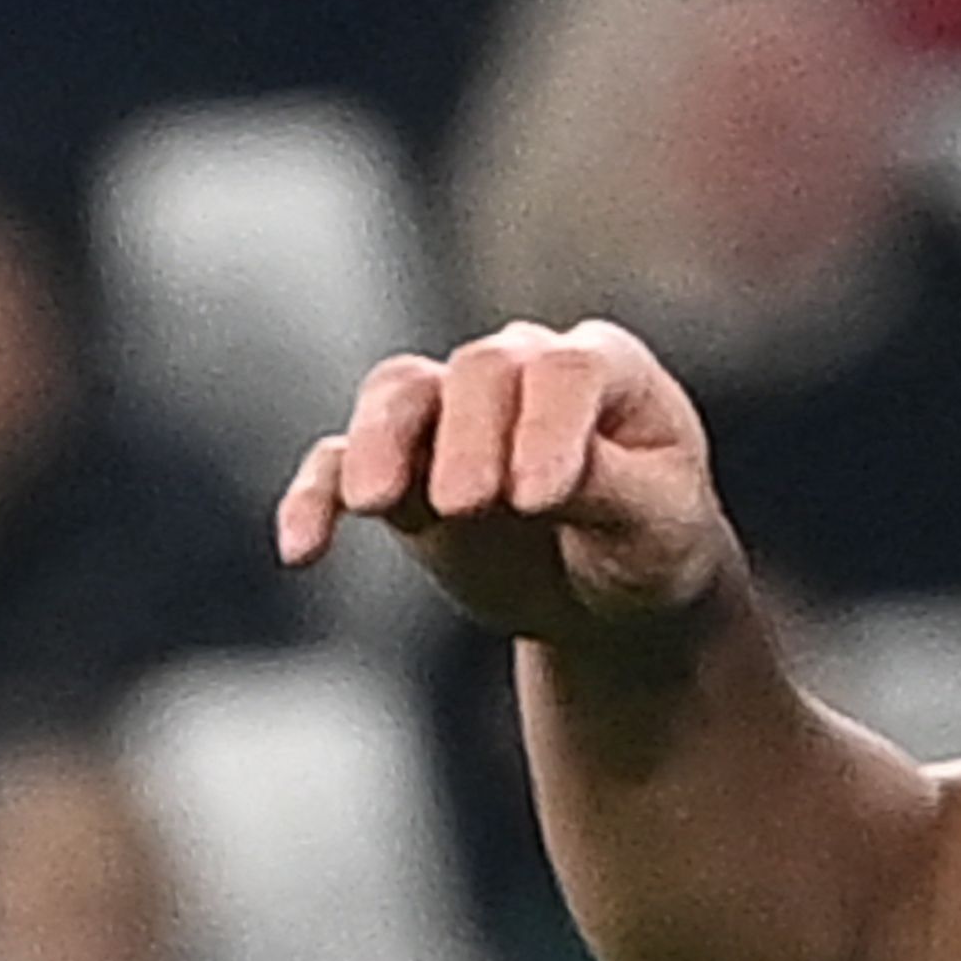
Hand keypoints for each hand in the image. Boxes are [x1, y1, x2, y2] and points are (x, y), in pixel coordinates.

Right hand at [278, 319, 746, 646]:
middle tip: (469, 504)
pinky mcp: (398, 468)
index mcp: (605, 368)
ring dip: (379, 442)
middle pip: (479, 371)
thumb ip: (604, 489)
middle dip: (469, 436)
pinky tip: (304, 548)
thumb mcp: (656, 524)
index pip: (565, 372)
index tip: (540, 498)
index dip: (549, 426)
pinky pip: (336, 463)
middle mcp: (522, 371)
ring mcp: (452, 415)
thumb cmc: (650, 542)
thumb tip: (536, 481)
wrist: (611, 592)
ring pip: (399, 393)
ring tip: (374, 505)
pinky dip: (314, 496)